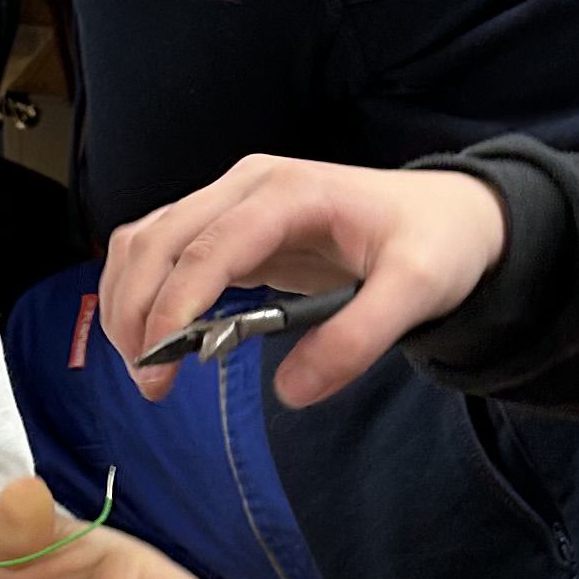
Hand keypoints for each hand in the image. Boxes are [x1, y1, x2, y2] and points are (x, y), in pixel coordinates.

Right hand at [99, 155, 508, 408]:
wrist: (449, 216)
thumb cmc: (435, 244)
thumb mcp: (417, 292)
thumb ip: (358, 340)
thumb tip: (291, 391)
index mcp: (288, 193)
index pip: (208, 246)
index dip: (174, 304)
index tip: (162, 364)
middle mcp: (247, 186)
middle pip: (158, 239)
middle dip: (137, 311)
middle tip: (151, 384)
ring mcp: (233, 201)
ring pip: (147, 241)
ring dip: (129, 302)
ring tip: (148, 369)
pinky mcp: (229, 226)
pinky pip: (163, 250)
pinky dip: (144, 292)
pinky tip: (157, 339)